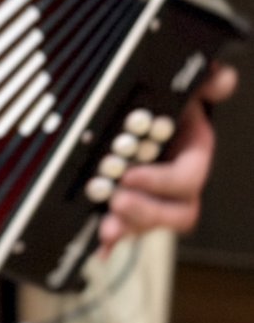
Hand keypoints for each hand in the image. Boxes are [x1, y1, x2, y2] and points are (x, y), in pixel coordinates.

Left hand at [100, 61, 235, 245]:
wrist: (138, 109)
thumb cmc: (164, 102)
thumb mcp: (181, 85)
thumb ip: (201, 80)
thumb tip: (222, 78)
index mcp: (192, 155)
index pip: (186, 179)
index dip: (161, 182)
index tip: (132, 176)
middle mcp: (175, 181)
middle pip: (174, 212)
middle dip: (146, 213)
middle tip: (117, 201)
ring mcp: (154, 195)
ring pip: (150, 222)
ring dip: (128, 226)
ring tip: (106, 226)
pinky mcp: (129, 202)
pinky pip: (126, 226)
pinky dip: (114, 237)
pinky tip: (100, 245)